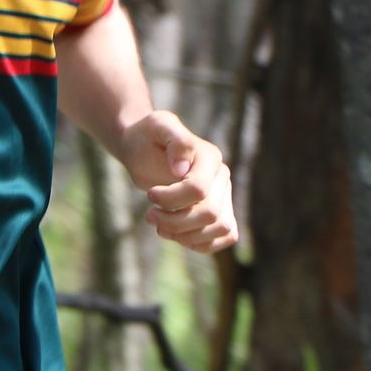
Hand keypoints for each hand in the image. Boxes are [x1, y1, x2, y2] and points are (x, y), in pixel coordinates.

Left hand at [116, 110, 236, 253]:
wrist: (144, 149)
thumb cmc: (148, 137)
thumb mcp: (157, 126)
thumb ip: (176, 140)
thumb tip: (182, 170)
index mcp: (210, 157)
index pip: (199, 189)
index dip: (171, 199)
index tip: (150, 194)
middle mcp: (221, 177)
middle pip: (210, 213)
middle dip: (175, 221)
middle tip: (150, 215)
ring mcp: (224, 196)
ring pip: (220, 228)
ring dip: (186, 235)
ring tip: (160, 227)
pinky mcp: (220, 212)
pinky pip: (225, 236)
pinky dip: (201, 243)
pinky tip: (177, 235)